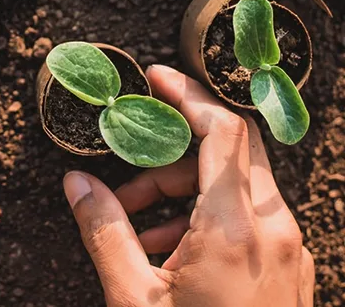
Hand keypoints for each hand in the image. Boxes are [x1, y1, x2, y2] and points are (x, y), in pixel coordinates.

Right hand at [63, 65, 313, 306]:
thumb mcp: (133, 296)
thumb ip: (103, 230)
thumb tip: (77, 184)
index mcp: (233, 229)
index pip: (220, 130)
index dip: (186, 95)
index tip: (156, 78)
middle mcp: (271, 230)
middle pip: (224, 155)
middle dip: (169, 160)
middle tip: (127, 184)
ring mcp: (286, 250)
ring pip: (233, 189)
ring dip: (182, 194)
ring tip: (136, 231)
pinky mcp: (287, 268)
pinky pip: (245, 220)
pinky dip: (204, 219)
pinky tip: (166, 253)